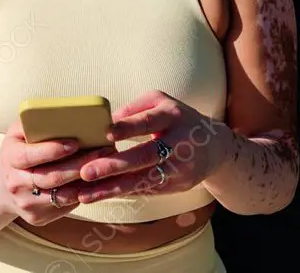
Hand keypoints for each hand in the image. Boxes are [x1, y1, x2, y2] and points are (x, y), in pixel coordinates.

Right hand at [0, 118, 116, 225]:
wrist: (2, 186)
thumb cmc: (18, 150)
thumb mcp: (18, 132)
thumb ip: (35, 121)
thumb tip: (65, 113)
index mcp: (10, 158)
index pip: (31, 155)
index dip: (52, 150)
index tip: (75, 142)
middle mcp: (16, 183)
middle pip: (52, 177)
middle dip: (80, 164)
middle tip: (104, 151)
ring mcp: (27, 203)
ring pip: (63, 195)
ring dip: (87, 182)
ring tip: (106, 166)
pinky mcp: (38, 217)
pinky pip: (66, 206)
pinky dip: (84, 194)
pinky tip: (98, 181)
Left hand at [73, 90, 235, 203]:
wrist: (214, 147)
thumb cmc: (178, 119)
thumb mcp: (162, 102)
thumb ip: (135, 107)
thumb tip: (108, 120)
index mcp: (173, 117)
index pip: (150, 122)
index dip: (129, 127)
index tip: (107, 132)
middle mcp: (179, 144)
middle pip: (145, 156)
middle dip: (114, 165)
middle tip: (86, 171)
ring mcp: (179, 168)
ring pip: (143, 180)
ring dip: (112, 189)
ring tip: (84, 194)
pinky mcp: (176, 186)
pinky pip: (145, 190)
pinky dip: (121, 194)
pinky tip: (98, 197)